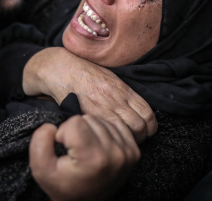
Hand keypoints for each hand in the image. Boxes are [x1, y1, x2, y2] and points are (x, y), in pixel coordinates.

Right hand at [24, 47, 157, 142]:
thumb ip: (125, 95)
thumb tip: (136, 112)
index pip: (149, 115)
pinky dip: (106, 140)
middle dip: (139, 138)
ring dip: (123, 141)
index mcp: (125, 91)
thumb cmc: (86, 74)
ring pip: (125, 134)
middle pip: (140, 128)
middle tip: (130, 140)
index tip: (142, 132)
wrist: (63, 69)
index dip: (149, 128)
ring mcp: (103, 109)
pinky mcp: (88, 117)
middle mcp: (117, 101)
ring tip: (116, 141)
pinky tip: (101, 139)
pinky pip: (105, 134)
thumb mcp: (111, 79)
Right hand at [30, 115, 139, 200]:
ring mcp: (127, 152)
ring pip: (102, 120)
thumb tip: (50, 126)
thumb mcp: (41, 171)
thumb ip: (39, 144)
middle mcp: (115, 154)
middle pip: (90, 119)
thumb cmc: (63, 186)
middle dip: (78, 131)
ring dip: (91, 131)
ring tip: (86, 150)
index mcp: (93, 158)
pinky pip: (116, 125)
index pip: (76, 121)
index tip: (65, 149)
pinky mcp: (134, 151)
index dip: (64, 132)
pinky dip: (104, 132)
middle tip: (76, 151)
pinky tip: (98, 147)